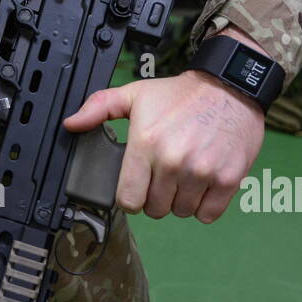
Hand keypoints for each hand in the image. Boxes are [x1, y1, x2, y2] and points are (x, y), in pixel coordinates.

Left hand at [62, 66, 263, 223]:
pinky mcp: (228, 179)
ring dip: (181, 200)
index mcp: (146, 142)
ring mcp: (202, 172)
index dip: (130, 195)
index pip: (128, 199)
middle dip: (156, 196)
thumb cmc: (181, 95)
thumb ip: (100, 108)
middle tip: (164, 174)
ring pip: (181, 212)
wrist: (230, 87)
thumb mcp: (136, 94)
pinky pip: (208, 214)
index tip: (138, 184)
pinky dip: (205, 205)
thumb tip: (71, 124)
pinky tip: (203, 183)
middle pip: (155, 209)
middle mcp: (173, 160)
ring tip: (185, 175)